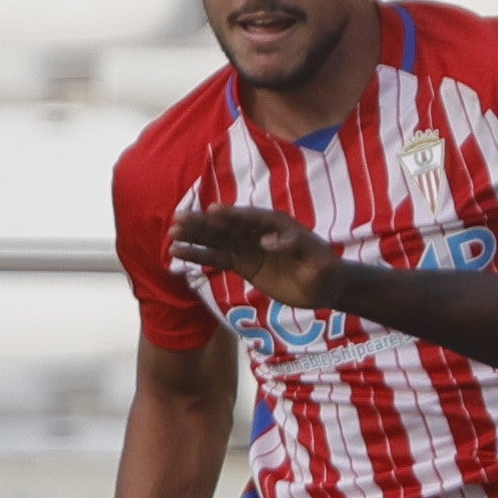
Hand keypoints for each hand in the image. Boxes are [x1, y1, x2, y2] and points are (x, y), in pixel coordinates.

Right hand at [172, 206, 341, 309]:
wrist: (325, 286)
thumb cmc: (323, 268)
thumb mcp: (314, 257)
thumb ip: (293, 246)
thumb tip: (267, 243)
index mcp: (275, 223)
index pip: (249, 218)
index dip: (231, 215)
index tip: (212, 211)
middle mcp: (257, 232)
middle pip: (226, 226)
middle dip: (203, 223)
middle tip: (179, 219)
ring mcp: (249, 248)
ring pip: (217, 240)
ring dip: (195, 237)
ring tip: (172, 235)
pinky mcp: (244, 265)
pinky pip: (218, 259)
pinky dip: (200, 256)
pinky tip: (180, 254)